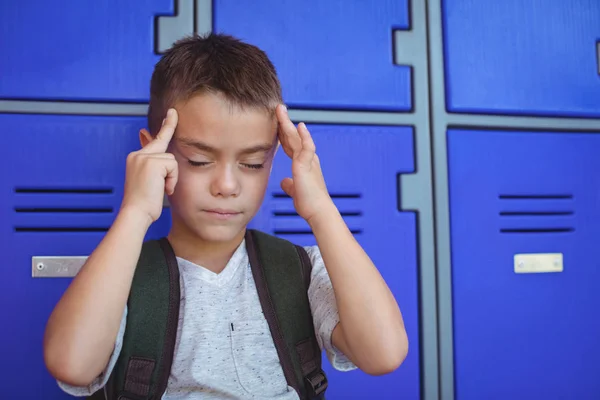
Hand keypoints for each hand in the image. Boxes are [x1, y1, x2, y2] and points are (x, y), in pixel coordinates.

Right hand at [120, 108, 178, 224]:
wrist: (136, 212)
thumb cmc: (144, 202)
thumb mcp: (150, 180)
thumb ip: (155, 166)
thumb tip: (161, 163)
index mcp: (136, 159)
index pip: (153, 140)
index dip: (164, 126)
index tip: (171, 114)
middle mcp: (138, 155)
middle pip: (163, 142)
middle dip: (169, 125)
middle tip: (173, 111)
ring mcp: (143, 157)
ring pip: (171, 160)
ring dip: (171, 176)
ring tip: (161, 188)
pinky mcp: (152, 162)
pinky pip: (173, 166)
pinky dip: (172, 179)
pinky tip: (162, 188)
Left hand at [276, 105, 332, 223]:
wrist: (318, 212)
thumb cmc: (309, 204)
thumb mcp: (295, 191)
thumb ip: (290, 185)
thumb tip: (284, 182)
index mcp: (303, 164)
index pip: (291, 145)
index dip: (284, 134)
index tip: (277, 124)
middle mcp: (308, 159)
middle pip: (293, 137)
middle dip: (285, 123)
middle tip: (278, 109)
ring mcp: (308, 161)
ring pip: (297, 138)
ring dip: (289, 124)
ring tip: (281, 110)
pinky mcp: (307, 166)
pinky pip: (307, 147)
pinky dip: (304, 136)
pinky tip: (300, 126)